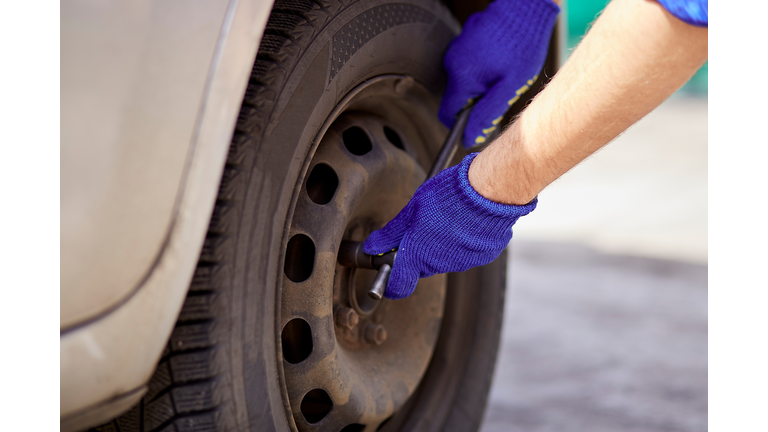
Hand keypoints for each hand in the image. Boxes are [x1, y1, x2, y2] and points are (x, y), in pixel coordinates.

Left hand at [363, 153, 536, 298]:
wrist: (488, 191)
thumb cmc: (447, 196)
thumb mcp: (412, 209)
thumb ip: (391, 233)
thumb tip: (373, 246)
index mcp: (418, 256)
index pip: (398, 286)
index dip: (391, 283)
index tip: (389, 274)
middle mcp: (440, 265)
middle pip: (421, 267)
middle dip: (418, 253)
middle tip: (421, 227)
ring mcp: (463, 262)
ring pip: (444, 260)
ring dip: (442, 246)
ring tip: (448, 219)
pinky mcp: (483, 256)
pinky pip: (467, 253)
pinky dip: (464, 242)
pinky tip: (466, 222)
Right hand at [439, 0, 559, 147]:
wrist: (524, 7)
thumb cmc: (521, 46)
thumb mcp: (509, 87)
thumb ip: (487, 114)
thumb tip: (469, 138)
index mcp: (461, 78)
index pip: (447, 115)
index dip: (462, 124)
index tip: (480, 122)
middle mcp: (452, 63)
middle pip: (458, 97)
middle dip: (477, 100)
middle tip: (501, 91)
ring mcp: (456, 49)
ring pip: (464, 79)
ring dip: (481, 82)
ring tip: (504, 70)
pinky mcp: (464, 39)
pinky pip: (468, 62)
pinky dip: (482, 65)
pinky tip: (501, 56)